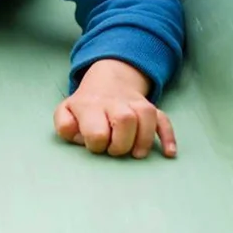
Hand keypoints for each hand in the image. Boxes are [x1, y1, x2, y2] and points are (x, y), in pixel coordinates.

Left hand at [54, 58, 176, 158]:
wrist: (108, 79)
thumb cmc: (85, 106)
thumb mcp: (66, 112)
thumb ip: (64, 126)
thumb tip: (78, 137)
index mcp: (90, 105)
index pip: (97, 132)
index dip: (96, 144)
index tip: (95, 145)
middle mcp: (114, 103)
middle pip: (125, 120)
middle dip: (121, 144)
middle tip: (114, 150)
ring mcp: (134, 103)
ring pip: (147, 116)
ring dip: (144, 140)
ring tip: (135, 153)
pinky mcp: (150, 108)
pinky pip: (164, 119)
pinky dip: (168, 136)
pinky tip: (169, 153)